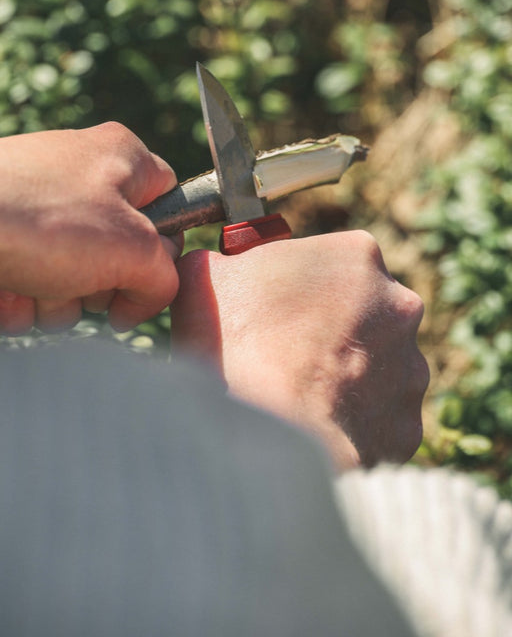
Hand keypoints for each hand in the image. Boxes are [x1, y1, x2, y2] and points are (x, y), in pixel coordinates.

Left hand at [0, 122, 180, 332]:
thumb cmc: (41, 222)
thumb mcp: (132, 249)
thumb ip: (165, 276)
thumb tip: (149, 298)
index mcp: (120, 157)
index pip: (170, 201)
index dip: (165, 245)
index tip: (147, 276)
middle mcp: (80, 174)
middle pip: (120, 249)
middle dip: (104, 284)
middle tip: (85, 283)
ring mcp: (38, 205)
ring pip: (76, 275)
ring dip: (62, 300)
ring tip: (37, 287)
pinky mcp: (5, 236)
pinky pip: (34, 281)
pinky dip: (25, 299)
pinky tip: (9, 292)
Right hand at [171, 231, 428, 469]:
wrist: (249, 431)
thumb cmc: (227, 342)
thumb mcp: (205, 274)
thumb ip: (223, 262)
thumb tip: (217, 269)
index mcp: (358, 256)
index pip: (338, 263)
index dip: (304, 289)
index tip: (280, 309)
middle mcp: (398, 307)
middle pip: (368, 314)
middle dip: (337, 333)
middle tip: (290, 356)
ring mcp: (410, 370)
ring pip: (382, 371)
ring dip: (350, 382)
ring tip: (299, 402)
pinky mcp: (407, 428)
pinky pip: (381, 425)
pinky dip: (354, 430)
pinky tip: (315, 435)